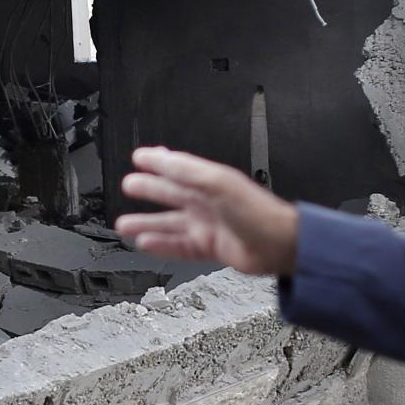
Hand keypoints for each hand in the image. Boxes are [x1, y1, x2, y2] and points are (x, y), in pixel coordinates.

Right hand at [115, 147, 301, 276]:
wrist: (280, 245)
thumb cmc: (258, 212)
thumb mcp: (218, 183)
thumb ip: (187, 171)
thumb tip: (160, 157)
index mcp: (209, 181)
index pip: (177, 166)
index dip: (157, 161)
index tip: (139, 156)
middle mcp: (207, 201)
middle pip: (170, 193)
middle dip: (148, 189)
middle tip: (128, 185)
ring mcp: (208, 225)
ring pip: (170, 223)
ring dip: (147, 223)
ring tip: (124, 224)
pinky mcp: (210, 247)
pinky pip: (179, 246)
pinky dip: (162, 246)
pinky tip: (146, 244)